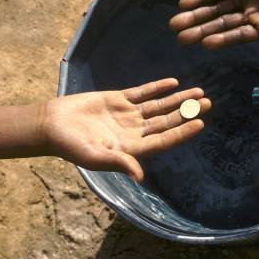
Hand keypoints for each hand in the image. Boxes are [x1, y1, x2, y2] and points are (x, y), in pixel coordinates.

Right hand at [41, 78, 210, 181]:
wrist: (51, 125)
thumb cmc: (71, 146)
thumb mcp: (95, 157)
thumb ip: (119, 163)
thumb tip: (140, 176)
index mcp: (132, 148)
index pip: (164, 140)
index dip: (182, 132)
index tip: (200, 123)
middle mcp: (134, 131)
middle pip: (167, 121)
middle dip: (187, 112)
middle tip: (207, 103)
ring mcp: (127, 115)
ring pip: (159, 106)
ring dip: (178, 99)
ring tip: (198, 92)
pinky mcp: (117, 100)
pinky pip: (142, 92)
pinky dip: (157, 87)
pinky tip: (173, 82)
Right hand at [169, 0, 258, 48]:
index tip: (182, 5)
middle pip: (217, 11)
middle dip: (196, 18)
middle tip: (174, 27)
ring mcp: (257, 16)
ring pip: (226, 25)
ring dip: (205, 31)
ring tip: (184, 38)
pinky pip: (243, 35)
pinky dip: (227, 39)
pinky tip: (209, 43)